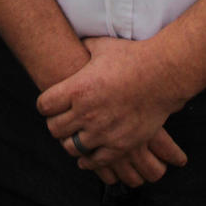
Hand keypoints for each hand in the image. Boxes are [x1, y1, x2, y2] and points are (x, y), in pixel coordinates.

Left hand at [36, 36, 187, 181]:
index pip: (44, 106)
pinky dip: (88, 160)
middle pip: (54, 129)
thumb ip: (84, 47)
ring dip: (71, 141)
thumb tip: (77, 43)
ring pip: (71, 147)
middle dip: (56, 123)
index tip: (51, 104)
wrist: (161, 75)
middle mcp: (86, 113)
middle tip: (62, 119)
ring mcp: (102, 132)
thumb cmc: (131, 58)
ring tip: (75, 135)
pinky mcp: (119, 145)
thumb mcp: (101, 47)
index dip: (46, 104)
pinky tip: (87, 154)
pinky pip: (94, 161)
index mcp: (77, 89)